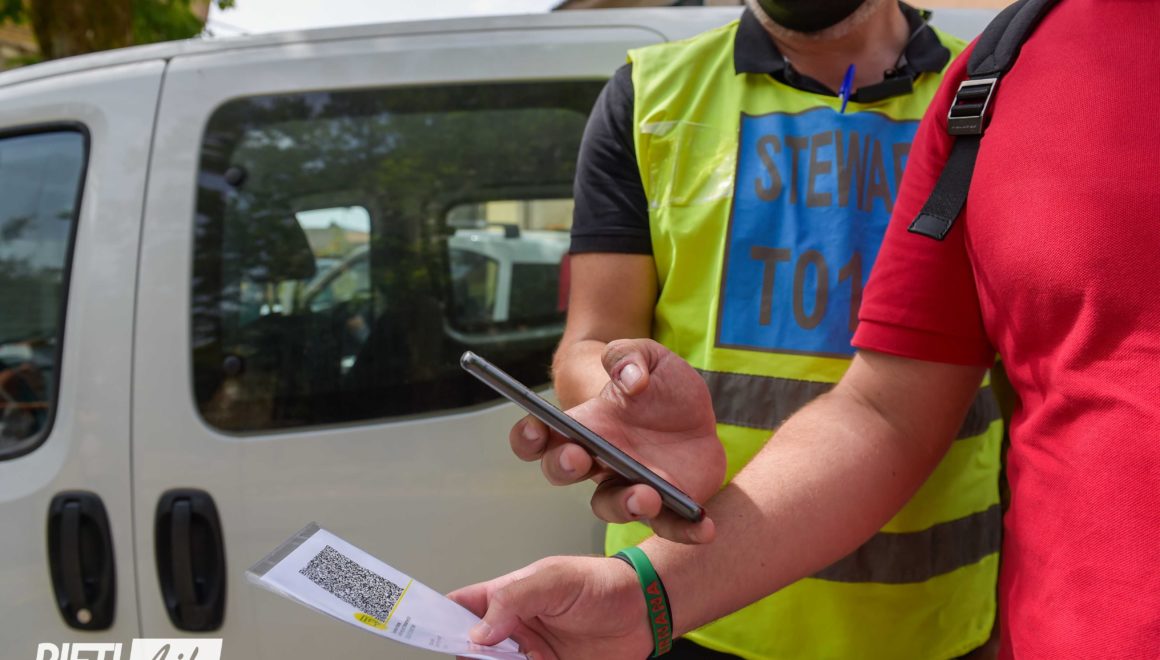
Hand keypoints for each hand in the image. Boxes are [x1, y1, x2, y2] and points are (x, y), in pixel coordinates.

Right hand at [449, 556, 652, 659]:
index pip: (460, 608)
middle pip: (471, 650)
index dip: (437, 618)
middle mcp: (513, 630)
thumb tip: (478, 632)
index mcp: (506, 598)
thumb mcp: (554, 579)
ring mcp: (530, 655)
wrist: (644, 611)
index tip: (421, 631)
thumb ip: (514, 599)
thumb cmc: (601, 584)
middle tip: (495, 653)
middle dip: (470, 655)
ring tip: (530, 656)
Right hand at [511, 339, 723, 542]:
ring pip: (610, 506)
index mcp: (586, 426)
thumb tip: (631, 379)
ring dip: (622, 505)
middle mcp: (599, 461)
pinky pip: (670, 526)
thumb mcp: (650, 356)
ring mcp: (630, 486)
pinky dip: (685, 532)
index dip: (528, 436)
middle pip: (563, 472)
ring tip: (646, 496)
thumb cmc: (662, 387)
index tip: (534, 429)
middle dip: (564, 466)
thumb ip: (631, 356)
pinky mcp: (666, 505)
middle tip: (581, 457)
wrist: (699, 415)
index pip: (542, 436)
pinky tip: (705, 527)